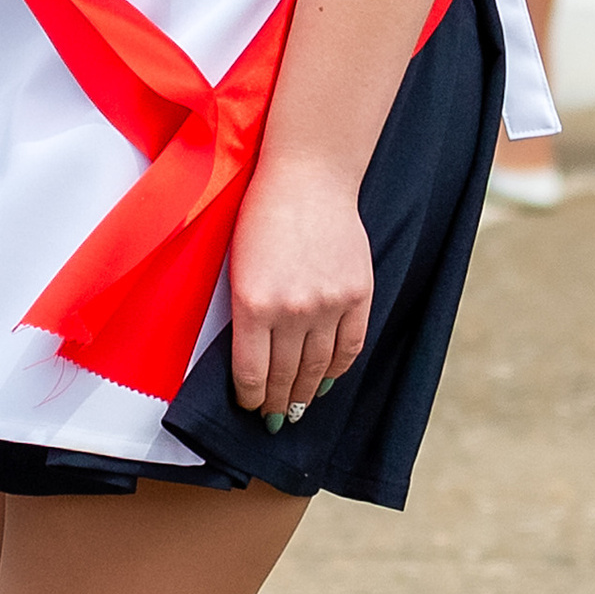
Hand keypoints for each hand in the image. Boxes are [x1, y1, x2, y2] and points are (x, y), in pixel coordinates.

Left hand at [228, 149, 373, 424]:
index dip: (251, 397)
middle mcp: (292, 310)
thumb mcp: (236, 265)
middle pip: (285, 376)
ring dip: (307, 393)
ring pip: (318, 368)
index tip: (250, 406)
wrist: (308, 175)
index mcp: (252, 303)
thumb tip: (254, 360)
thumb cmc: (262, 214)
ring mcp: (328, 303)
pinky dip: (338, 368)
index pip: (251, 373)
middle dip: (277, 402)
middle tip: (274, 418)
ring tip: (299, 406)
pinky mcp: (357, 294)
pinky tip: (328, 378)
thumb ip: (244, 313)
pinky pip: (349, 346)